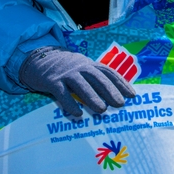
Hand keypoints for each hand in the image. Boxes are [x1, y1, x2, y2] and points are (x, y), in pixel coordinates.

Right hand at [19, 47, 135, 116]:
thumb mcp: (83, 69)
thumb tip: (116, 96)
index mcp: (89, 65)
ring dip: (92, 97)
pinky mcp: (52, 81)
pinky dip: (70, 103)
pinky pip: (62, 93)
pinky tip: (78, 114)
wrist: (40, 58)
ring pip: (81, 85)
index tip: (132, 95)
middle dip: (110, 90)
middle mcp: (80, 68)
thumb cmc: (66, 69)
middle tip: (120, 104)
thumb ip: (96, 79)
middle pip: (97, 78)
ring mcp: (66, 74)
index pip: (108, 73)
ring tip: (102, 110)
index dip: (121, 83)